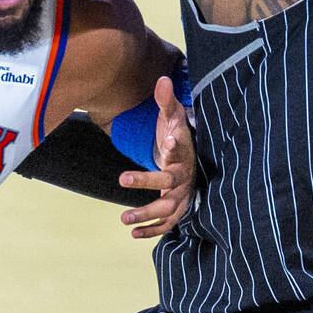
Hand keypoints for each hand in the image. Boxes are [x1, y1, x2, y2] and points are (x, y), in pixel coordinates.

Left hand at [116, 75, 194, 237]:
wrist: (189, 159)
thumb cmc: (177, 135)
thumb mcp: (172, 117)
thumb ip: (165, 101)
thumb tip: (161, 79)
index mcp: (183, 153)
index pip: (180, 150)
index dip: (175, 147)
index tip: (167, 142)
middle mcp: (183, 176)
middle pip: (168, 182)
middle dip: (146, 181)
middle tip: (122, 178)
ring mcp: (181, 195)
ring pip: (167, 209)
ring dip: (146, 214)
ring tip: (123, 218)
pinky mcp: (176, 208)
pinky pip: (167, 223)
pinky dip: (152, 230)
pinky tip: (133, 232)